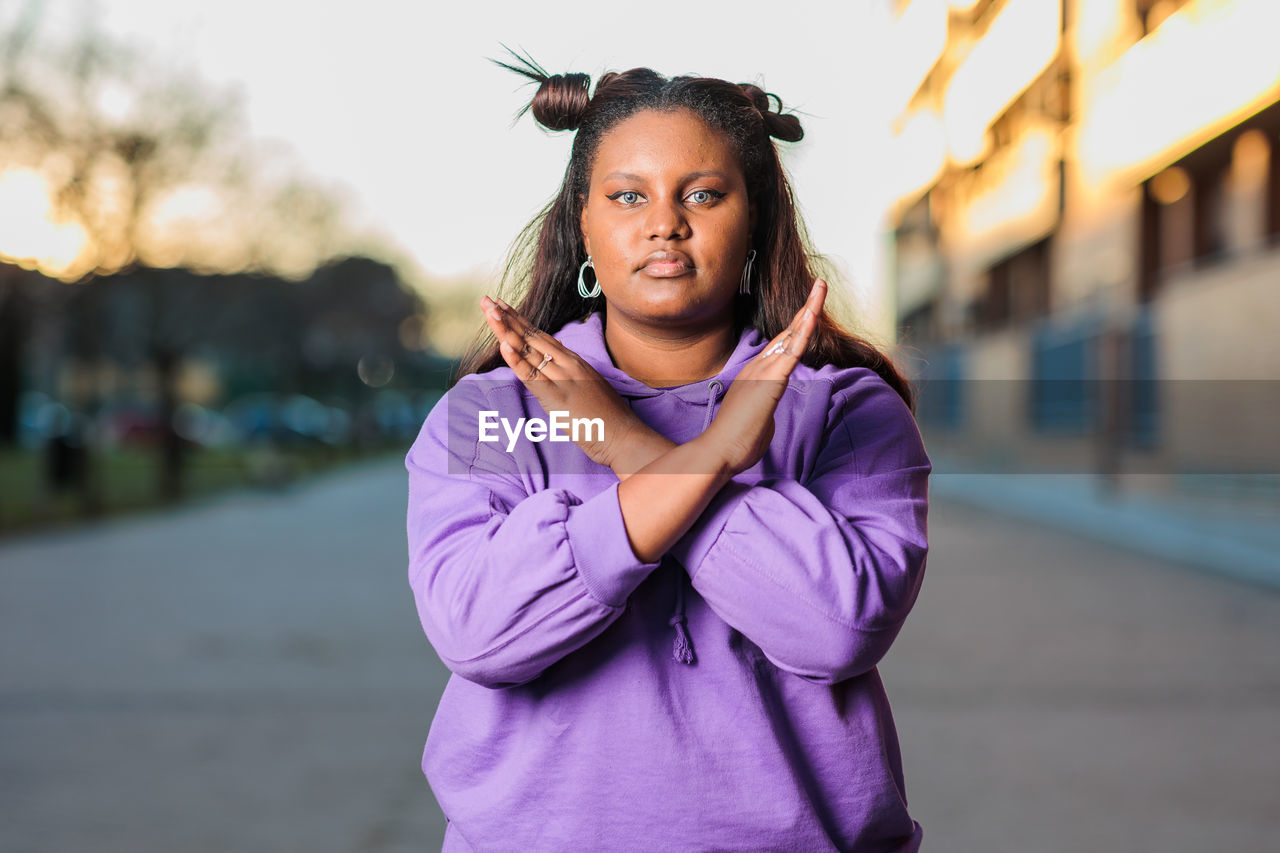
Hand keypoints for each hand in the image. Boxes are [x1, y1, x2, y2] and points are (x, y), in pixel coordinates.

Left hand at [480, 296, 658, 473]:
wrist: (625, 435)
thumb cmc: (609, 417)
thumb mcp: (591, 387)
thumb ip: (574, 373)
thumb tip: (561, 362)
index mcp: (575, 361)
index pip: (541, 336)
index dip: (520, 320)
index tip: (503, 306)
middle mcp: (568, 364)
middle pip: (531, 337)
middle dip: (507, 318)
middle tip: (487, 300)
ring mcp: (562, 378)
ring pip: (528, 351)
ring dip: (505, 330)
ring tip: (489, 311)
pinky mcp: (557, 397)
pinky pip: (531, 376)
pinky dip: (516, 360)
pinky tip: (503, 344)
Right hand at [697, 279, 826, 477]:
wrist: (719, 452)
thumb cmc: (736, 443)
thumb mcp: (755, 422)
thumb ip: (762, 413)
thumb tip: (766, 416)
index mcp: (756, 376)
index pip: (780, 346)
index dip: (796, 327)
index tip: (808, 311)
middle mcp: (759, 367)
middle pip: (787, 332)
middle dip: (806, 308)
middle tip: (819, 285)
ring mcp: (764, 371)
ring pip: (792, 334)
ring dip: (809, 309)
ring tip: (821, 287)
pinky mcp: (771, 380)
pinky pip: (792, 351)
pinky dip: (804, 330)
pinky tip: (813, 313)